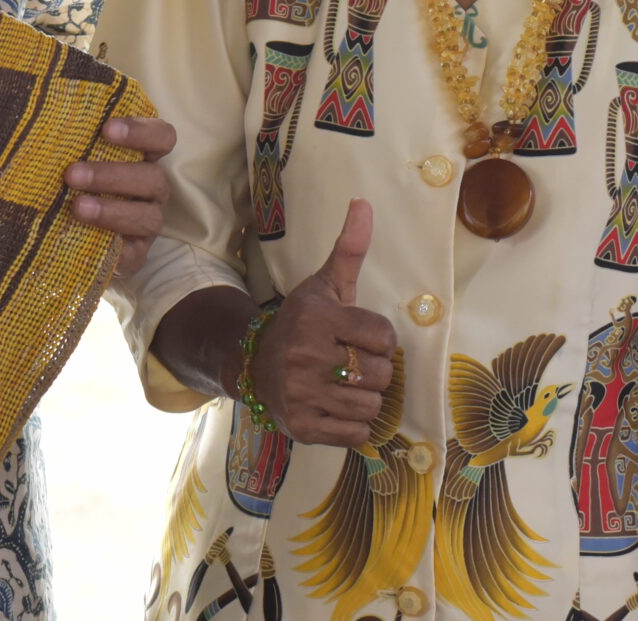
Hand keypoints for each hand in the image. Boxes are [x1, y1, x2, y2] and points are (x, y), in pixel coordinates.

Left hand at [67, 115, 176, 273]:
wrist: (59, 238)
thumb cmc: (65, 182)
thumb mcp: (64, 156)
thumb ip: (60, 135)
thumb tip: (23, 105)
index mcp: (141, 157)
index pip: (162, 137)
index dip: (141, 131)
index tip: (106, 129)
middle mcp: (150, 188)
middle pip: (153, 177)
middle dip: (112, 174)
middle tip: (72, 174)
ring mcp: (147, 222)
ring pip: (148, 216)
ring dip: (112, 210)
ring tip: (76, 208)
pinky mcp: (136, 254)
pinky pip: (134, 252)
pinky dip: (113, 245)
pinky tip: (87, 238)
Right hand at [247, 199, 398, 445]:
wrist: (254, 363)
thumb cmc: (301, 323)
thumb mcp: (324, 284)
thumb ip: (349, 248)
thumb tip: (364, 202)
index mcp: (318, 319)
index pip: (383, 338)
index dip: (378, 339)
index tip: (359, 337)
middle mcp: (307, 356)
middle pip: (380, 376)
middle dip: (373, 372)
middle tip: (350, 363)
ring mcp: (303, 394)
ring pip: (370, 407)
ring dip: (364, 399)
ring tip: (343, 385)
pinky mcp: (303, 426)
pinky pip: (355, 435)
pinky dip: (353, 426)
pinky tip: (335, 407)